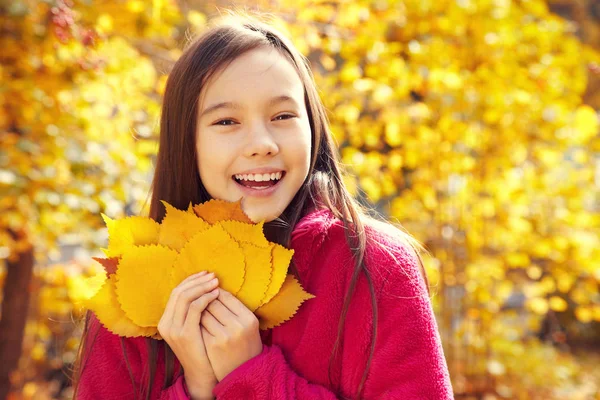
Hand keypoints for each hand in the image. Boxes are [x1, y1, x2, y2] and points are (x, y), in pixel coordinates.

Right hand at [158, 271, 219, 399]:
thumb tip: (203, 285)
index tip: (205, 274)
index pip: (175, 292)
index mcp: (165, 320)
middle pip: (179, 292)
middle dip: (197, 281)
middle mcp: (166, 324)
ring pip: (186, 297)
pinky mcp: (185, 334)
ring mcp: (174, 329)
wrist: (202, 373)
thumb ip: (192, 311)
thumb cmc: (202, 347)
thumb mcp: (193, 327)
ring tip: (216, 282)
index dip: (190, 281)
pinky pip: (195, 309)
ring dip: (202, 286)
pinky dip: (206, 298)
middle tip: (212, 275)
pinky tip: (216, 294)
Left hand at [200, 288, 262, 380]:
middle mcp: (238, 326)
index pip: (226, 295)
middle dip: (205, 298)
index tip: (210, 292)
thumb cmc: (244, 345)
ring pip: (203, 312)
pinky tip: (194, 322)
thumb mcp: (247, 326)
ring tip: (196, 309)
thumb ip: (235, 309)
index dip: (215, 291)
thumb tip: (214, 289)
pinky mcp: (212, 345)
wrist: (242, 374)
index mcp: (249, 318)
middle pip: (213, 302)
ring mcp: (224, 336)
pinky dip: (195, 321)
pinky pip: (199, 325)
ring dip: (198, 308)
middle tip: (200, 298)